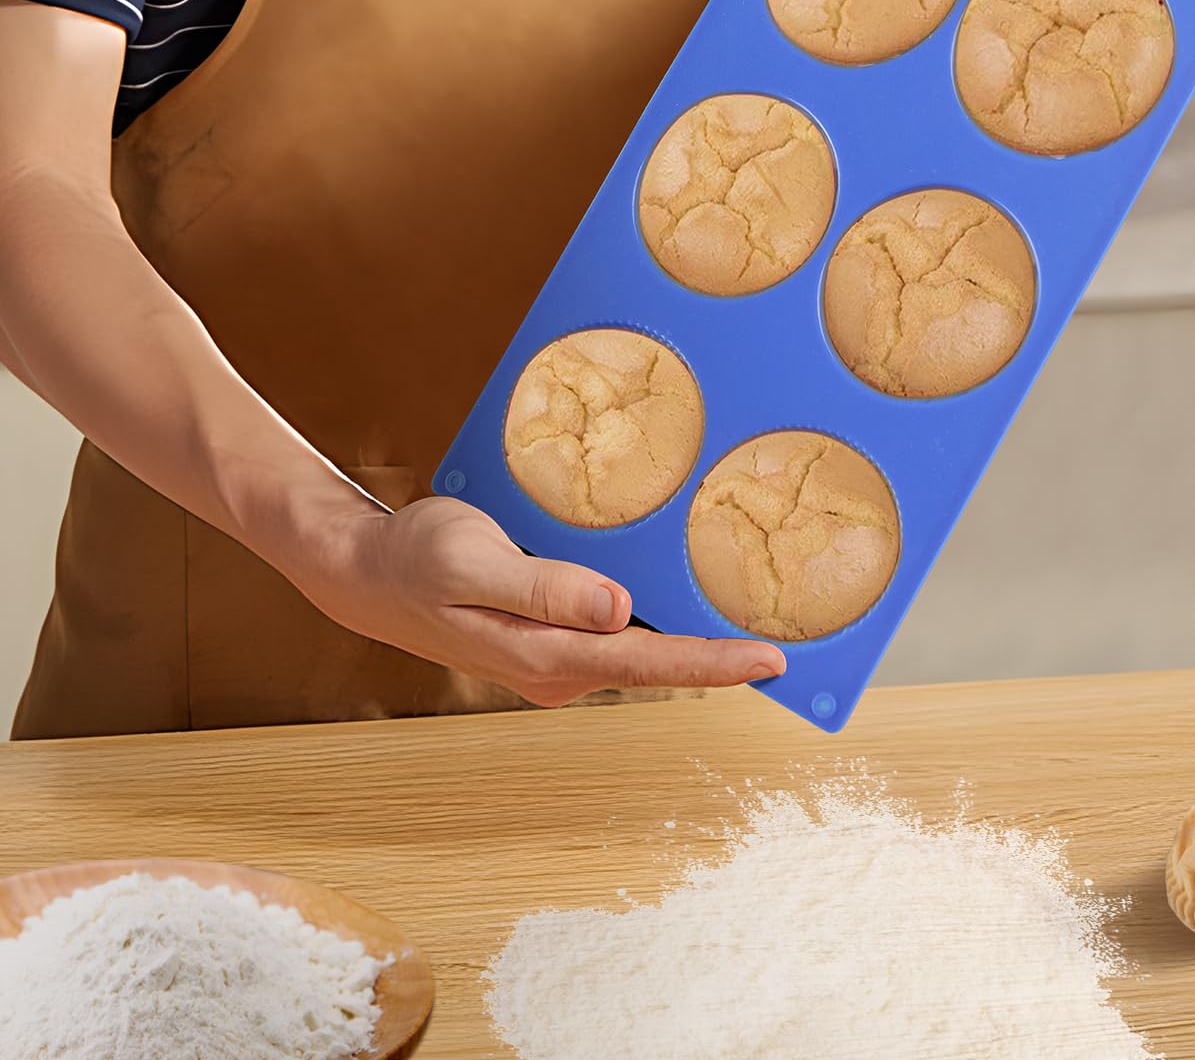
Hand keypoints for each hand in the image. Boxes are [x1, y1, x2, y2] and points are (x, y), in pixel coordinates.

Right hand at [295, 495, 785, 706]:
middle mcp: (559, 667)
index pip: (648, 665)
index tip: (774, 662)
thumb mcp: (474, 562)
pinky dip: (656, 615)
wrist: (366, 572)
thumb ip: (546, 588)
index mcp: (546, 656)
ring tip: (761, 609)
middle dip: (723, 651)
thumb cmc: (417, 560)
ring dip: (694, 631)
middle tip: (796, 633)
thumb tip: (619, 612)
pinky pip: (618, 630)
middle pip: (658, 662)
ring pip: (641, 646)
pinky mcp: (551, 636)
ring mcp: (556, 656)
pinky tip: (682, 589)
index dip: (715, 662)